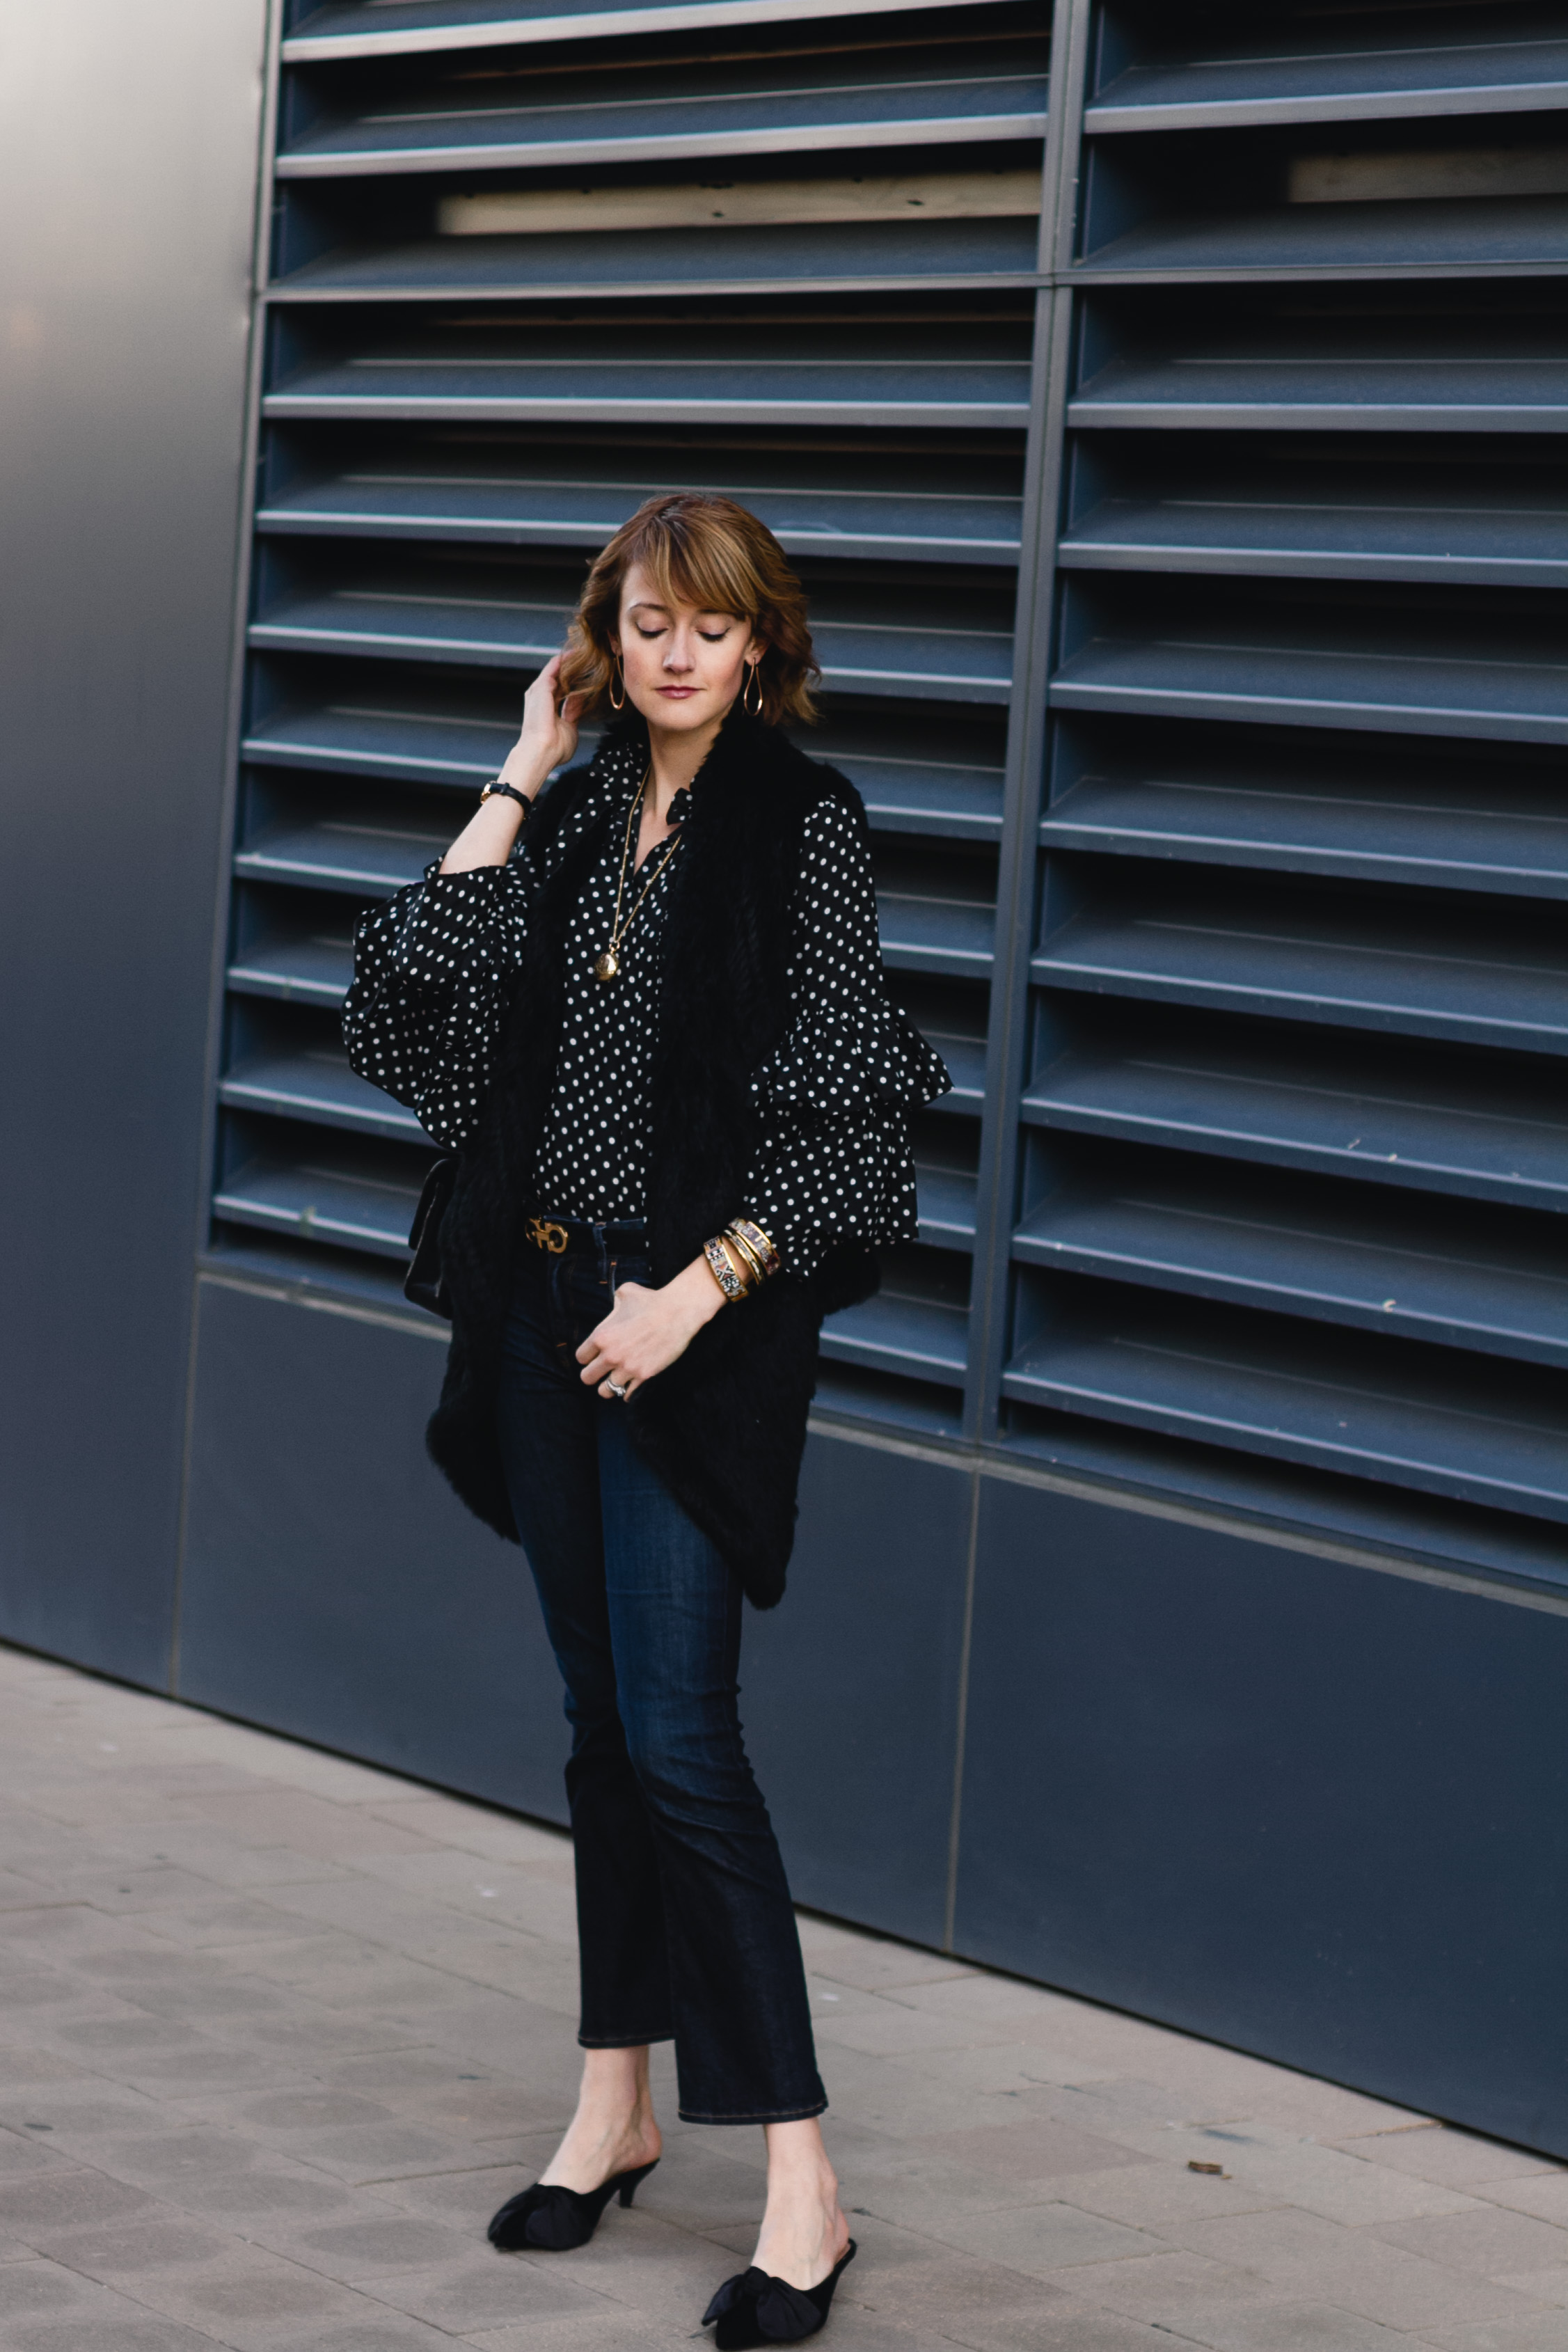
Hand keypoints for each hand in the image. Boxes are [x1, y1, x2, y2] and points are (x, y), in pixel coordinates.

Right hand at [505, 652, 584, 786]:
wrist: (541, 752)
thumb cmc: (555, 748)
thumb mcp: (570, 727)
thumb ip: (574, 712)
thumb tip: (581, 699)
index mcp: (547, 707)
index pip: (562, 689)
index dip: (575, 681)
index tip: (589, 673)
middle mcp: (541, 696)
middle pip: (559, 676)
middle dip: (573, 667)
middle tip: (589, 656)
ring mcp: (539, 690)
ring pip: (556, 668)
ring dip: (570, 659)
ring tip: (585, 649)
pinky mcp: (541, 686)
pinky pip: (555, 665)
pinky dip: (566, 658)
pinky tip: (578, 652)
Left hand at [577, 1261, 723, 1399]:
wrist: (678, 1311)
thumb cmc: (651, 1300)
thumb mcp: (624, 1294)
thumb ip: (613, 1306)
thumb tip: (614, 1309)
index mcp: (601, 1336)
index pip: (581, 1357)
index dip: (587, 1357)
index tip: (594, 1356)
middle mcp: (610, 1355)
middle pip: (587, 1377)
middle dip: (593, 1374)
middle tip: (602, 1371)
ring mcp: (627, 1367)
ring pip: (605, 1390)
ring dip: (609, 1386)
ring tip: (615, 1380)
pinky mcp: (644, 1375)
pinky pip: (628, 1394)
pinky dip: (627, 1393)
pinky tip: (630, 1386)